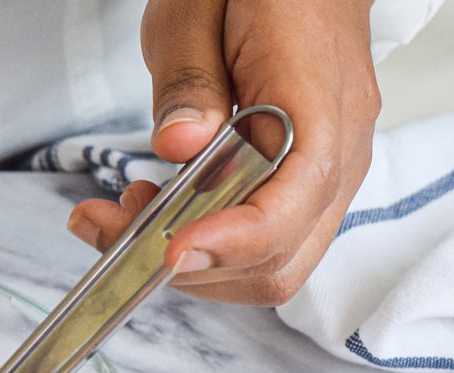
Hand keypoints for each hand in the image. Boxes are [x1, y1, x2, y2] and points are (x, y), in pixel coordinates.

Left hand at [66, 0, 380, 305]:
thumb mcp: (199, 10)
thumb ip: (190, 79)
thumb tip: (179, 145)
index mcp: (319, 107)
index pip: (288, 209)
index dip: (226, 244)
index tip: (167, 251)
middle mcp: (338, 153)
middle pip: (277, 261)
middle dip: (190, 265)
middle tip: (114, 227)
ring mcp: (327, 173)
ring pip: (269, 264)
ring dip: (191, 260)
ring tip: (127, 214)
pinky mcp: (303, 181)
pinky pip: (263, 239)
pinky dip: (206, 242)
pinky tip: (159, 208)